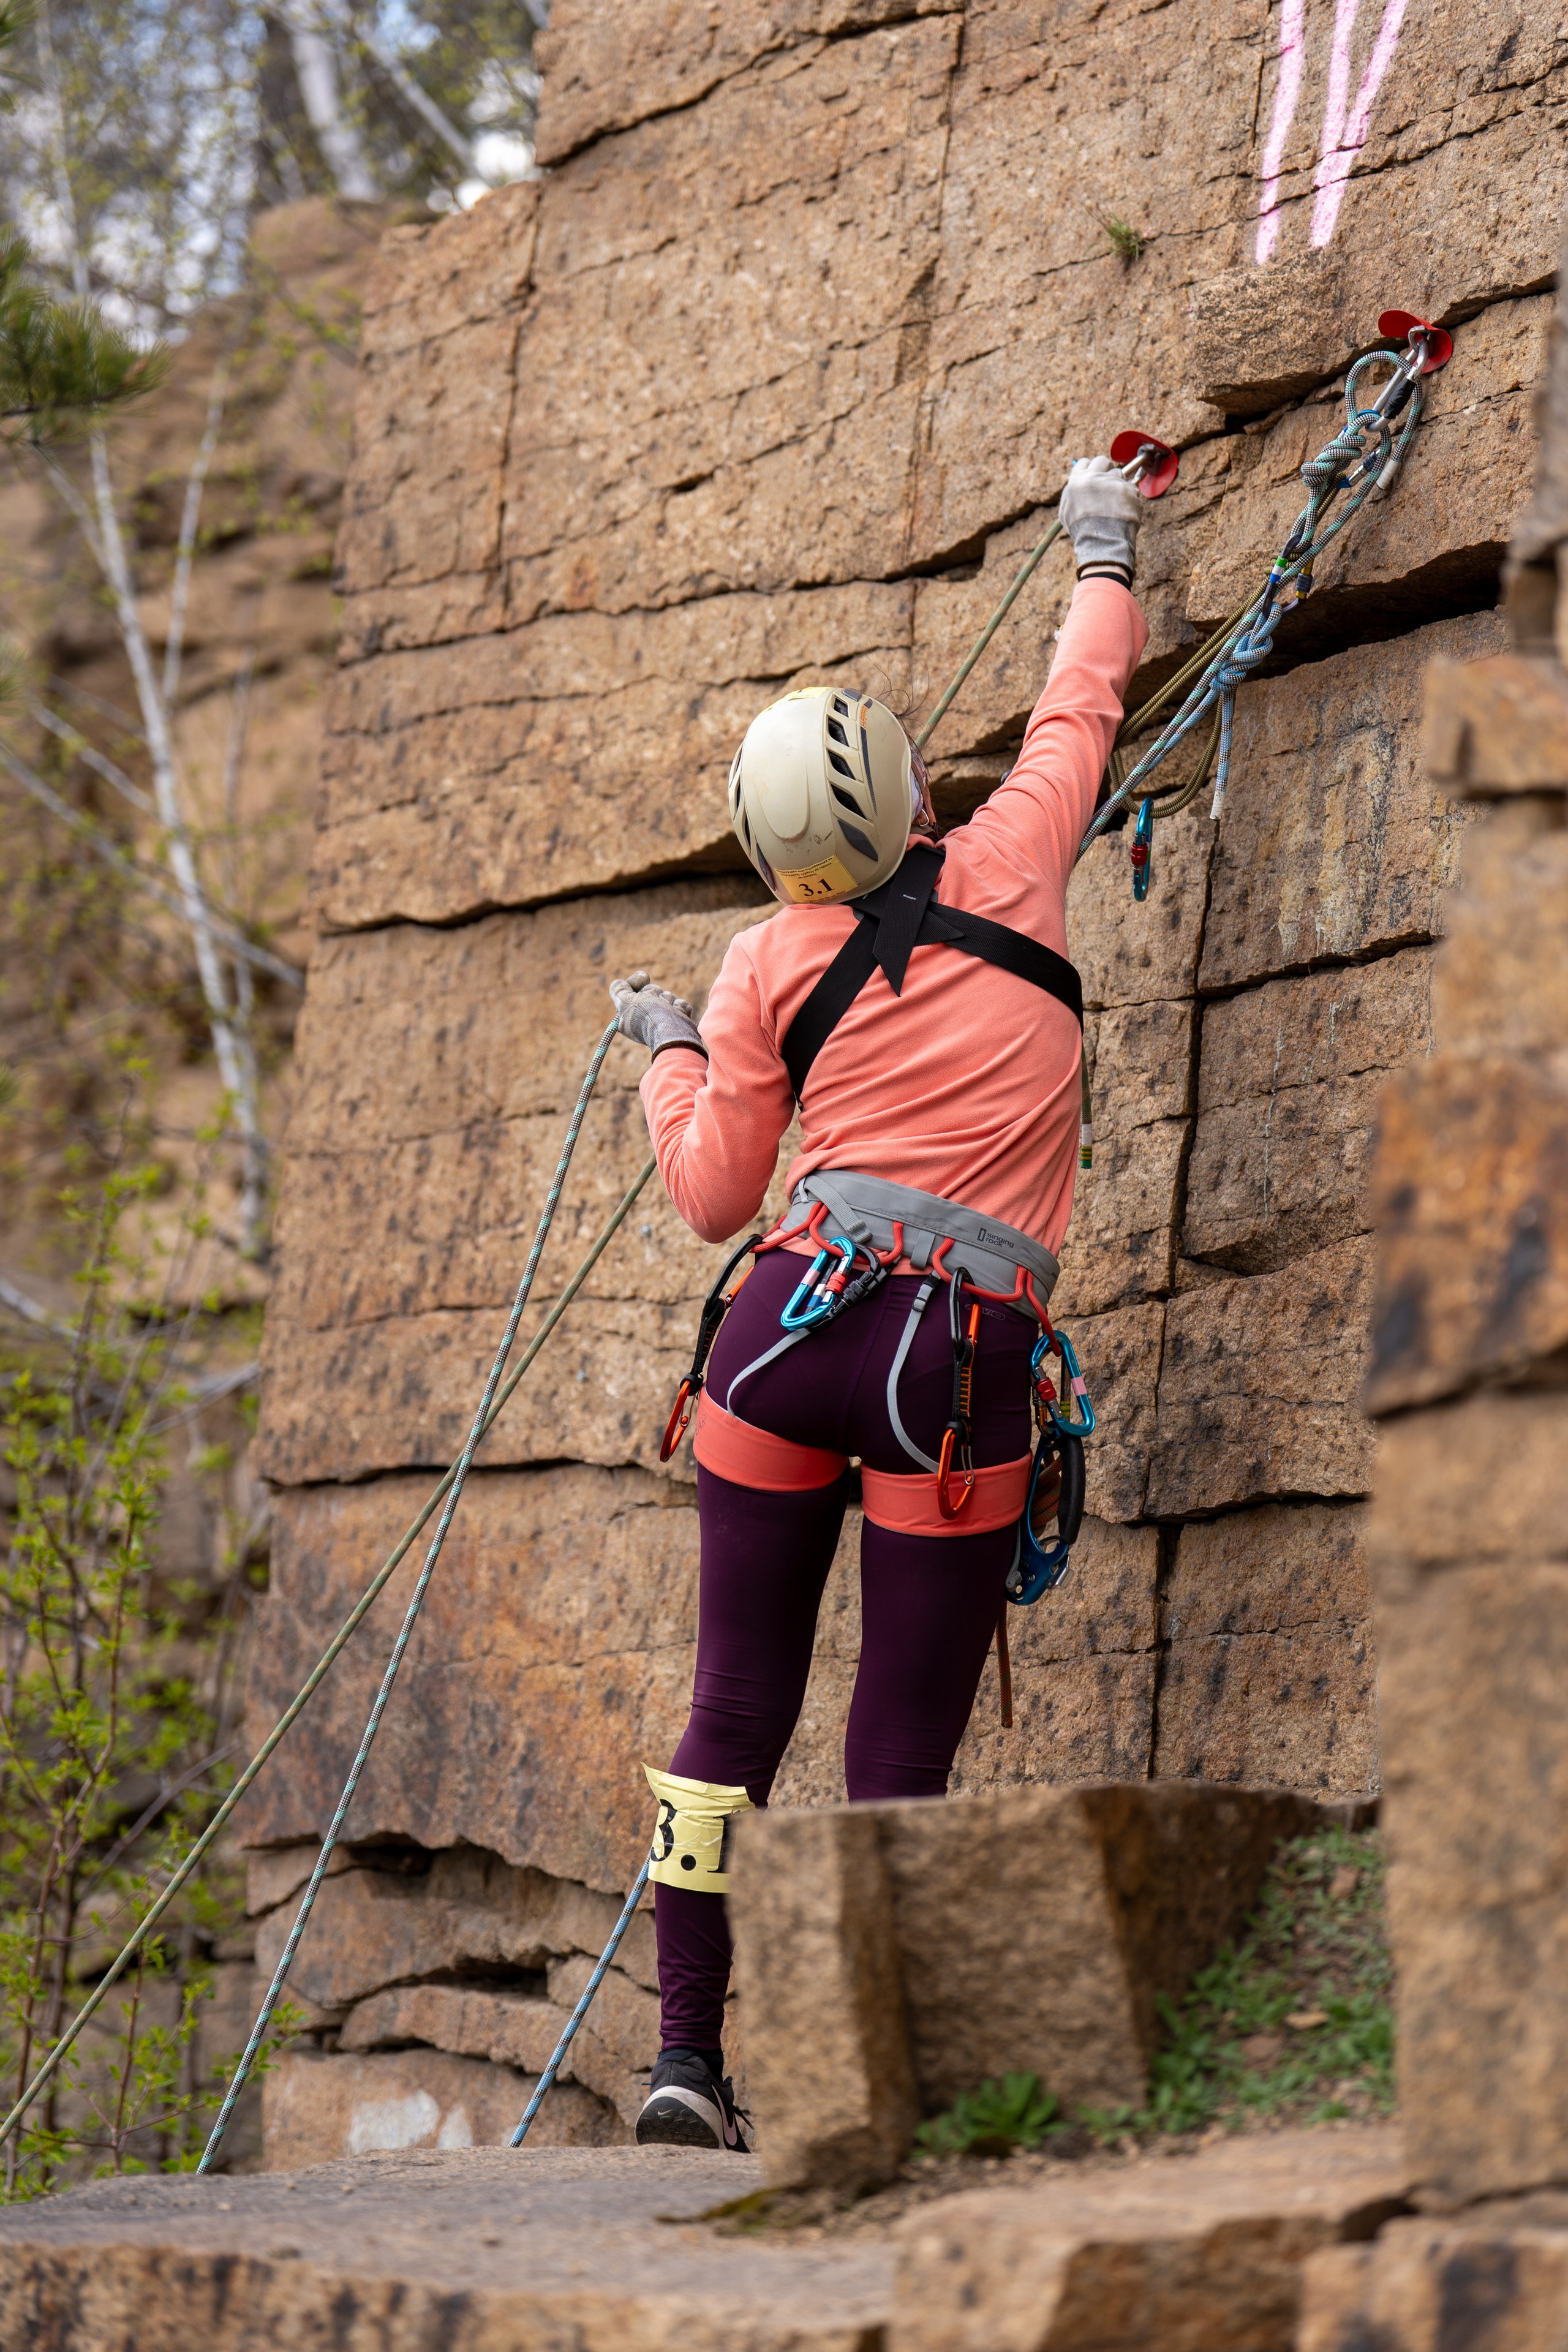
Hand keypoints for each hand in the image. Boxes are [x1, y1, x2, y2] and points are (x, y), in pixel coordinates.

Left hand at [609, 971, 707, 1060]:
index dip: (636, 982)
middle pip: (650, 990)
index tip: (644, 979)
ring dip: (668, 999)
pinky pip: (679, 1004)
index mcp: (629, 1015)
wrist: (671, 1031)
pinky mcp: (678, 1021)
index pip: (631, 991)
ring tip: (667, 1010)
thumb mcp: (626, 1001)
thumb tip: (619, 983)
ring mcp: (663, 1020)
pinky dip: (679, 1007)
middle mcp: (644, 1018)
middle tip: (653, 1001)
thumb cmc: (647, 1016)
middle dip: (654, 992)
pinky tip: (677, 1013)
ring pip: (666, 996)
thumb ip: (619, 990)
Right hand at [1058, 454, 1144, 579]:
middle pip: (1103, 461)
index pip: (1085, 462)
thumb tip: (1074, 481)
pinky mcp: (1127, 489)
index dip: (1092, 468)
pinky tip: (1124, 510)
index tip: (1096, 475)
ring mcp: (1112, 482)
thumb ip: (1069, 494)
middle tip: (1108, 484)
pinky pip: (1131, 488)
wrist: (1101, 543)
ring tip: (1115, 504)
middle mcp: (1094, 477)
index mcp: (1077, 481)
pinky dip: (1129, 498)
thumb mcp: (1066, 513)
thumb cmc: (1083, 531)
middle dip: (1106, 470)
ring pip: (1119, 474)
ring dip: (1118, 485)